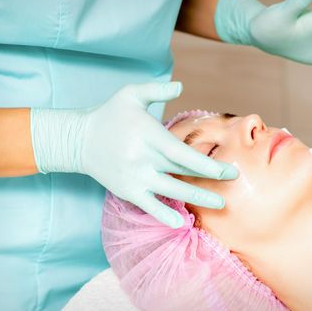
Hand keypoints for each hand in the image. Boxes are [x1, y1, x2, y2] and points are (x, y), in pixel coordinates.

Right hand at [31, 82, 238, 227]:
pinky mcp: (126, 190)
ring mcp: (134, 177)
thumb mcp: (130, 94)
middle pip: (182, 172)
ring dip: (197, 198)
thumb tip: (181, 86)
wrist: (77, 140)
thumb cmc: (109, 114)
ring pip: (171, 191)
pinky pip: (148, 206)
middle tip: (234, 182)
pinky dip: (163, 216)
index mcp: (148, 135)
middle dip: (210, 179)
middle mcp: (142, 159)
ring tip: (221, 204)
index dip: (207, 164)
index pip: (182, 154)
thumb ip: (156, 90)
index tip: (229, 170)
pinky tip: (181, 224)